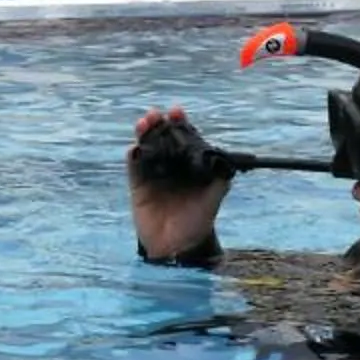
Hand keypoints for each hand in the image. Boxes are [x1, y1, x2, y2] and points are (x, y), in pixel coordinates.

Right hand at [128, 106, 233, 260]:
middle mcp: (171, 166)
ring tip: (144, 123)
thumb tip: (226, 160)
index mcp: (189, 165)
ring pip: (146, 148)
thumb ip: (221, 179)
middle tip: (157, 114)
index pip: (184, 138)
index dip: (181, 124)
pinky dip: (133, 156)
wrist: (177, 247)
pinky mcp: (138, 186)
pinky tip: (135, 149)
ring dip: (144, 134)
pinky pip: (134, 168)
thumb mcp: (213, 199)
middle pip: (162, 138)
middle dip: (159, 124)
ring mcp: (153, 175)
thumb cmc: (199, 222)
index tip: (177, 111)